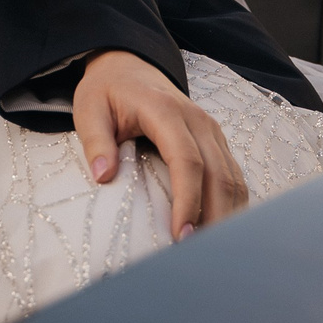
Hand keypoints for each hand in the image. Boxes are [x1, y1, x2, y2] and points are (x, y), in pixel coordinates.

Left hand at [72, 50, 249, 240]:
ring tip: (213, 254)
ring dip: (228, 217)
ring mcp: (212, 131)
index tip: (180, 236)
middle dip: (214, 219)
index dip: (188, 200)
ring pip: (234, 179)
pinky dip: (232, 206)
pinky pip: (233, 177)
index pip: (187, 161)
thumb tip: (104, 176)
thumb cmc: (107, 91)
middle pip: (220, 175)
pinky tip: (221, 233)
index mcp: (166, 111)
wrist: (129, 66)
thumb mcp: (88, 108)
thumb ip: (95, 141)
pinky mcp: (217, 142)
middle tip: (198, 257)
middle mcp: (198, 120)